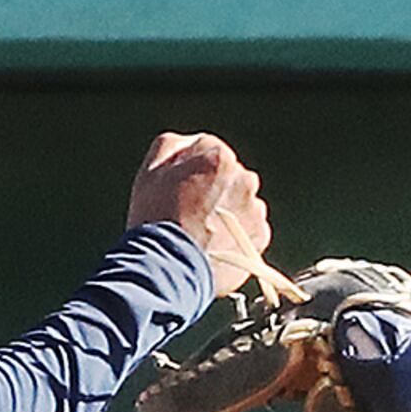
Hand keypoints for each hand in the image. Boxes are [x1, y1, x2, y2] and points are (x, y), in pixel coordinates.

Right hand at [127, 131, 271, 289]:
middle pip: (230, 179)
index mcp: (219, 157)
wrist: (169, 267)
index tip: (184, 191)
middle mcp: (244, 179)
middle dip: (215, 192)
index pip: (211, 154)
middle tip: (192, 214)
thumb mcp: (151, 170)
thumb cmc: (156, 218)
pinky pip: (249, 231)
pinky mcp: (260, 237)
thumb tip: (189, 144)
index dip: (194, 172)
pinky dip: (236, 237)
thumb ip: (173, 147)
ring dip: (227, 214)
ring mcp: (255, 209)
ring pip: (242, 205)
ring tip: (203, 233)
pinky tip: (215, 246)